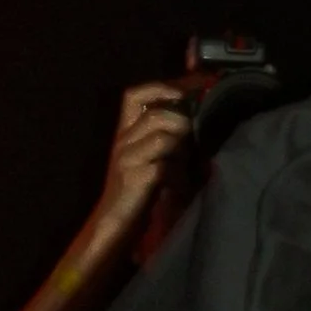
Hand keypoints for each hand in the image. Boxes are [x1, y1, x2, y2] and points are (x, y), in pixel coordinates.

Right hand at [87, 83, 194, 254]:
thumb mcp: (149, 157)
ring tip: (186, 165)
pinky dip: (179, 176)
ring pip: (163, 137)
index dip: (162, 87)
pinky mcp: (135, 179)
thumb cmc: (137, 190)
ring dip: (182, 149)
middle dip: (182, 123)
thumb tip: (197, 121)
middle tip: (194, 138)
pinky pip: (165, 167)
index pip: (134, 96)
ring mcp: (127, 160)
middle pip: (156, 116)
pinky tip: (181, 186)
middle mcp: (123, 141)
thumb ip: (165, 138)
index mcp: (125, 132)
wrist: (114, 223)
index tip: (189, 89)